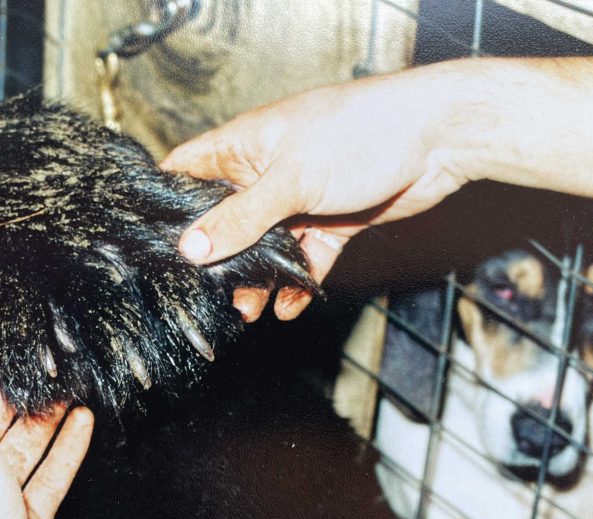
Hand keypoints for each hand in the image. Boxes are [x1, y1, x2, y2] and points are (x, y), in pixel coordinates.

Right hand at [162, 67, 466, 318]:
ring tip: (249, 310)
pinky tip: (289, 306)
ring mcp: (298, 198)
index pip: (187, 171)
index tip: (154, 244)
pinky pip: (304, 258)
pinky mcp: (330, 221)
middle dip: (218, 258)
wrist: (438, 139)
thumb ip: (239, 218)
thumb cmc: (359, 134)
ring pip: (265, 246)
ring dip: (257, 277)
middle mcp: (265, 172)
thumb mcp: (289, 180)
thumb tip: (191, 248)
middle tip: (210, 294)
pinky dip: (297, 281)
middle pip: (225, 220)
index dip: (166, 204)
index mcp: (243, 147)